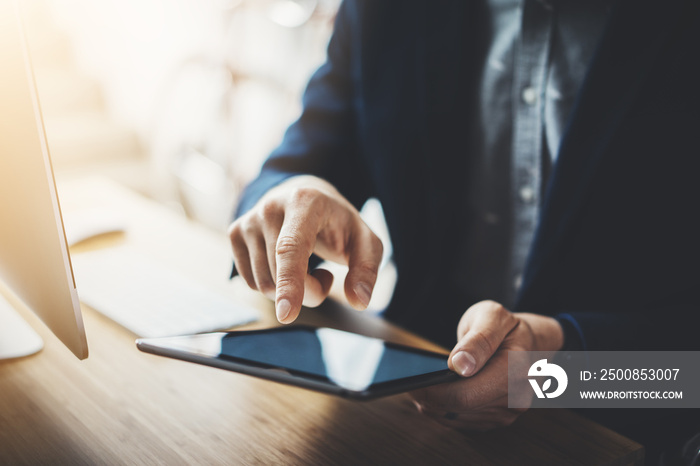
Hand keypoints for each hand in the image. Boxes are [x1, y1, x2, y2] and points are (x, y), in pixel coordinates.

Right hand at [228, 175, 382, 322]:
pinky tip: (287, 265)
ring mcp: (249, 219)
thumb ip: (367, 270)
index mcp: (304, 202)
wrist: (306, 196)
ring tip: (307, 265)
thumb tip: (359, 301)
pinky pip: (250, 282)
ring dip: (291, 291)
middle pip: (279, 275)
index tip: (286, 314)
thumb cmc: (339, 223)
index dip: (290, 282)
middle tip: (326, 277)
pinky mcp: (235, 233)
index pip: (291, 248)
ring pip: (263, 284)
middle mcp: (270, 207)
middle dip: (308, 293)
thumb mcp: (366, 241)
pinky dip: (273, 285)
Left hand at [410, 300, 563, 430]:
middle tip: (406, 381)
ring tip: (416, 385)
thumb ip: (478, 340)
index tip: (411, 380)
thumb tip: (459, 365)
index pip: (466, 395)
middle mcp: (515, 398)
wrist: (528, 342)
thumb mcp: (492, 316)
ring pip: (456, 418)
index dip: (434, 391)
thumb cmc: (506, 326)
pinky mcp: (496, 419)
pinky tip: (432, 394)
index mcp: (515, 370)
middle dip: (429, 397)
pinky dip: (442, 409)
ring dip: (433, 405)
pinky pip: (461, 421)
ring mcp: (507, 412)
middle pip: (458, 409)